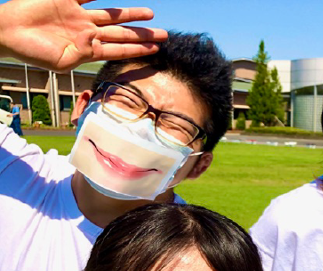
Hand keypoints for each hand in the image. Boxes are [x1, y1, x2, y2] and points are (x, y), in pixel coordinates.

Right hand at [0, 0, 167, 71]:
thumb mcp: (60, 62)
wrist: (7, 32)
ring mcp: (78, 15)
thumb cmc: (31, 52)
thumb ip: (81, 56)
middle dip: (143, 34)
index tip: (157, 50)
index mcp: (87, 49)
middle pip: (121, 33)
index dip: (138, 50)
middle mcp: (86, 31)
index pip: (119, 50)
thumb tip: (95, 46)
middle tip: (165, 34)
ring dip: (130, 14)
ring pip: (111, 14)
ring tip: (151, 14)